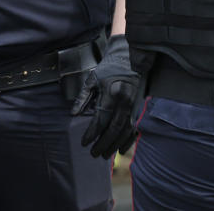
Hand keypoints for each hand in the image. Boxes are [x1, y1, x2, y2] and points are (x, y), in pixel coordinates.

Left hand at [70, 35, 139, 158]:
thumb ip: (83, 98)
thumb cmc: (108, 69)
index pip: (101, 119)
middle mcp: (125, 103)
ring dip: (114, 145)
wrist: (131, 60)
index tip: (84, 142)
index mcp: (112, 95)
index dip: (92, 133)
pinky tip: (120, 149)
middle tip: (93, 154)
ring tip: (104, 155)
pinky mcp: (140, 110)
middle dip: (103, 143)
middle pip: (114, 129)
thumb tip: (73, 114)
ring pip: (125, 132)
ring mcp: (135, 108)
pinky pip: (135, 129)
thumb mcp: (92, 80)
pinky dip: (128, 141)